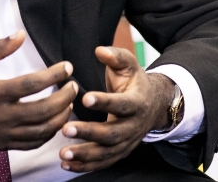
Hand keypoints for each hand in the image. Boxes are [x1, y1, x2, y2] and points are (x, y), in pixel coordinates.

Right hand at [0, 30, 78, 149]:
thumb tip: (21, 35)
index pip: (32, 84)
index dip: (54, 75)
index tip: (67, 67)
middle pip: (43, 111)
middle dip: (65, 98)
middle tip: (73, 86)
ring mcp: (2, 133)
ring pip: (42, 131)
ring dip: (61, 117)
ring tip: (69, 103)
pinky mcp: (2, 144)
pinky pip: (32, 144)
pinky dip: (48, 133)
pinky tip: (54, 120)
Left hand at [57, 46, 174, 172]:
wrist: (153, 104)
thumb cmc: (135, 82)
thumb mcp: (129, 64)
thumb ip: (115, 56)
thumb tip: (100, 50)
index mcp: (137, 102)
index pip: (122, 104)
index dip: (105, 102)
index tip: (85, 99)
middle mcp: (133, 126)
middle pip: (112, 134)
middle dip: (89, 133)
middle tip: (66, 129)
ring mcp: (127, 142)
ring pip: (107, 153)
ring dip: (85, 155)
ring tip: (63, 153)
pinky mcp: (119, 152)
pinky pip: (103, 162)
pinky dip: (85, 166)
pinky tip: (67, 164)